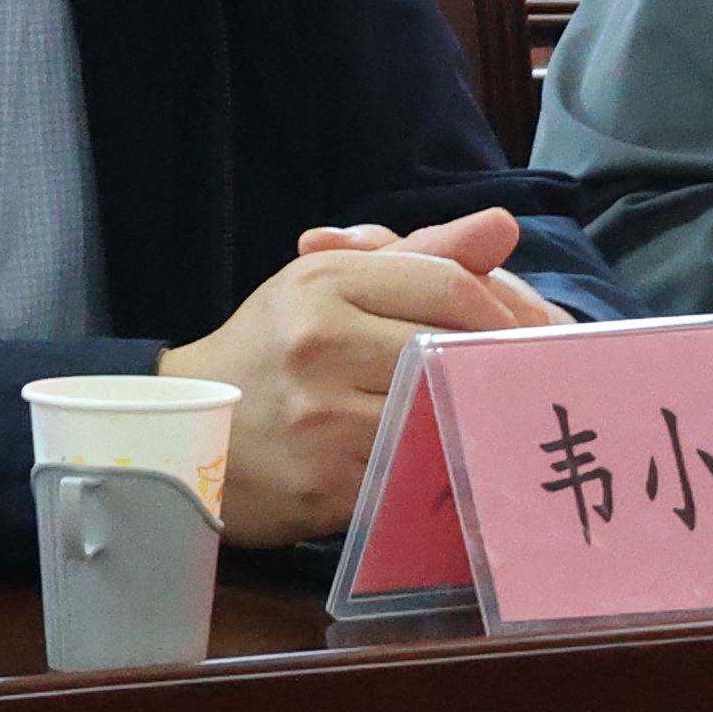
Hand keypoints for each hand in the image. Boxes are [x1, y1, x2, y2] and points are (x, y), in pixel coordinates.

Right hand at [168, 212, 555, 541]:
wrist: (185, 433)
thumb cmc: (269, 349)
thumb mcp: (328, 282)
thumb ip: (419, 254)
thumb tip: (503, 226)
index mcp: (326, 282)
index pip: (448, 284)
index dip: (503, 309)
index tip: (525, 332)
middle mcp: (322, 342)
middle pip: (450, 348)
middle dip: (498, 365)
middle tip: (528, 380)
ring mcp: (323, 418)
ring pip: (439, 414)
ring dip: (473, 419)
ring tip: (498, 420)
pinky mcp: (327, 485)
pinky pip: (413, 474)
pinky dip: (439, 470)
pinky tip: (453, 465)